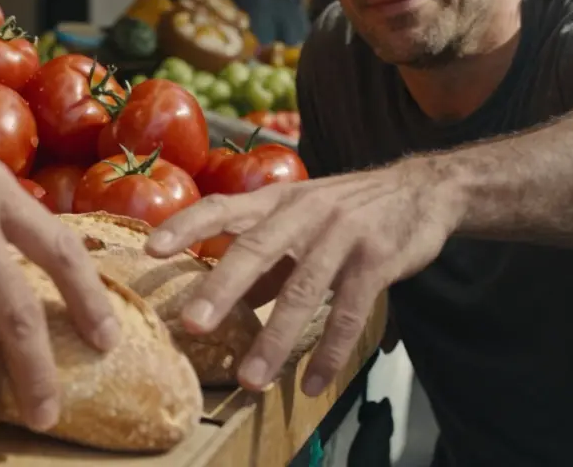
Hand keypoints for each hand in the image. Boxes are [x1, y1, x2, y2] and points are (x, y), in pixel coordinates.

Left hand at [145, 158, 460, 395]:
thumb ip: (265, 258)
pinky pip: (349, 312)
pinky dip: (329, 351)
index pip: (222, 207)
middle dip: (221, 288)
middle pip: (256, 249)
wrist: (422, 190)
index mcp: (278, 200)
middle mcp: (305, 212)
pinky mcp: (378, 260)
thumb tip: (224, 299)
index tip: (150, 250)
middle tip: (191, 324)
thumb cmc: (349, 209)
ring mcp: (343, 235)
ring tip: (251, 379)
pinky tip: (313, 382)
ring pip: (303, 291)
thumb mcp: (300, 221)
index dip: (185, 225)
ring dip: (275, 339)